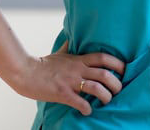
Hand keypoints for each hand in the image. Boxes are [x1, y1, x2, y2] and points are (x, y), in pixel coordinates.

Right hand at [8, 40, 125, 116]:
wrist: (24, 72)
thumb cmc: (41, 64)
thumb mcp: (58, 53)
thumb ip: (68, 47)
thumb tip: (71, 38)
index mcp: (78, 60)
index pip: (103, 57)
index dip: (117, 63)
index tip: (124, 70)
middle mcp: (77, 69)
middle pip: (105, 74)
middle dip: (116, 84)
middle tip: (118, 91)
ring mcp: (70, 81)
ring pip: (97, 89)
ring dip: (106, 97)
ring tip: (106, 102)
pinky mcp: (62, 93)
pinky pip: (80, 102)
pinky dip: (87, 108)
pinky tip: (88, 111)